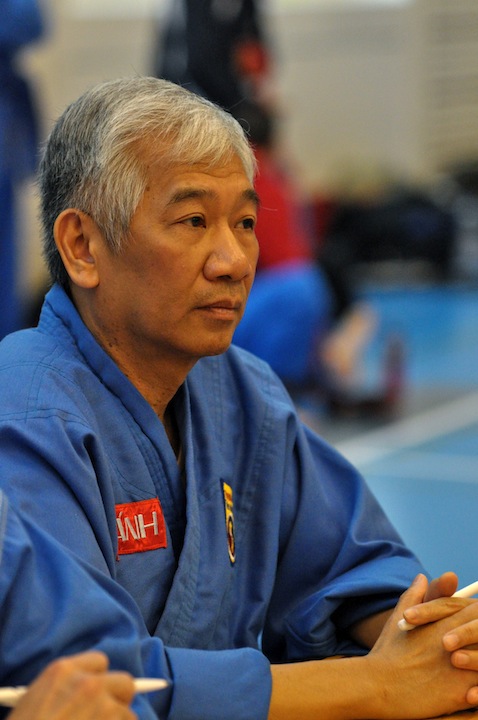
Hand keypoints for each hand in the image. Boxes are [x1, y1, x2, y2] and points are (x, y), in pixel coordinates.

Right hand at [8, 651, 136, 719]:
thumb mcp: (37, 698)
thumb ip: (65, 689)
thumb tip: (87, 693)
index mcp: (64, 671)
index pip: (100, 662)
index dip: (100, 679)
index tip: (99, 693)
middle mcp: (88, 683)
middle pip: (124, 682)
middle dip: (118, 699)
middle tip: (106, 715)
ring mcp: (103, 706)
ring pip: (126, 712)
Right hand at [364, 574, 477, 717]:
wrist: (378, 686)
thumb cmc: (388, 652)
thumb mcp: (399, 618)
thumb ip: (415, 595)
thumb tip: (422, 578)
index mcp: (445, 621)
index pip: (476, 612)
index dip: (476, 619)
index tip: (473, 627)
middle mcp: (456, 641)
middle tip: (475, 646)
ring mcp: (460, 667)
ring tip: (474, 670)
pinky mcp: (460, 693)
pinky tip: (473, 692)